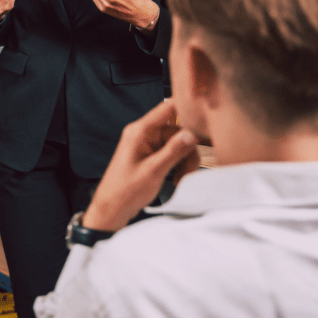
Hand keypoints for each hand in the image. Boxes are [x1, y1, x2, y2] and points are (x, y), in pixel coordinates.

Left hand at [81, 102, 198, 232]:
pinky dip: (178, 165)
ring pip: (178, 144)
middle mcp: (144, 134)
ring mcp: (148, 145)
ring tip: (182, 178)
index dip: (187, 109)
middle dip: (188, 149)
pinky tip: (177, 178)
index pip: (167, 108)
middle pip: (177, 130)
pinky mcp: (151, 156)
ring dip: (184, 160)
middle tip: (191, 168)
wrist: (112, 209)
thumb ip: (173, 151)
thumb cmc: (124, 191)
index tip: (205, 118)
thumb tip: (192, 134)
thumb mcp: (153, 171)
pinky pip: (172, 154)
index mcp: (139, 131)